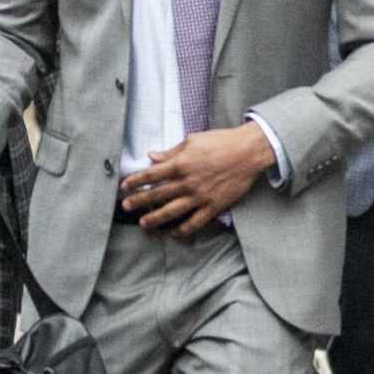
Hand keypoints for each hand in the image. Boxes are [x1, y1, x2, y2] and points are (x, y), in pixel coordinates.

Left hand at [121, 125, 274, 236]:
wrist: (248, 152)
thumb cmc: (221, 142)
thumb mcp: (193, 140)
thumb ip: (171, 151)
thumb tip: (152, 156)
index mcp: (180, 164)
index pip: (151, 175)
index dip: (135, 181)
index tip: (125, 186)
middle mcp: (187, 182)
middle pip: (156, 195)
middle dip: (138, 201)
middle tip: (126, 207)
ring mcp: (200, 196)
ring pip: (171, 212)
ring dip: (155, 219)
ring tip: (144, 223)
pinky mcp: (213, 206)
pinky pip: (194, 222)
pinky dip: (183, 230)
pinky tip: (174, 233)